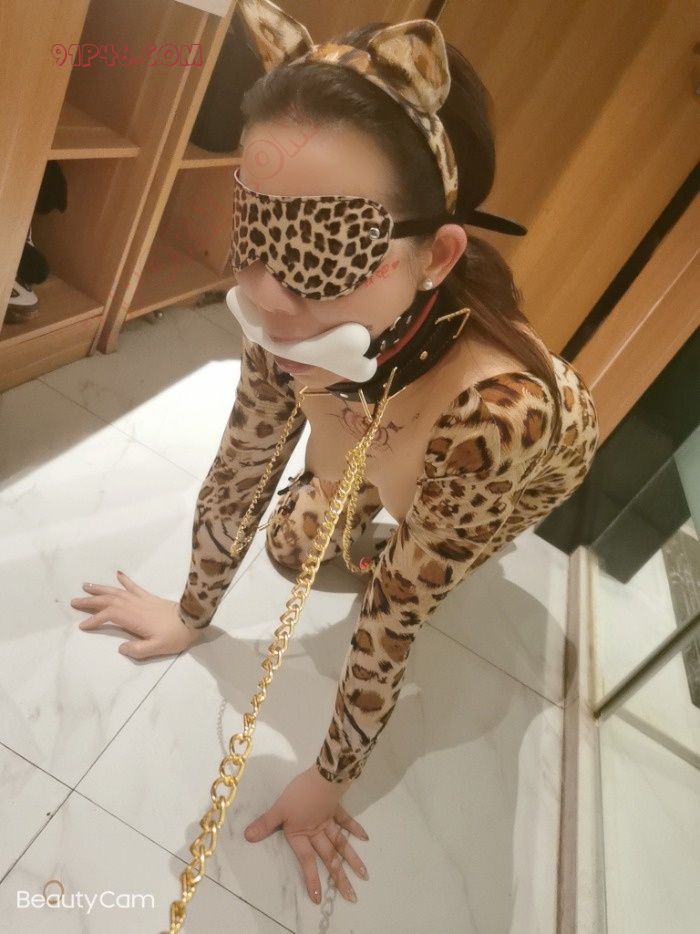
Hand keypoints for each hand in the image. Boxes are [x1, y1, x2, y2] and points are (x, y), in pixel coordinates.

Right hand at [71, 570, 201, 658]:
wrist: (193, 619)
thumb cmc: (175, 636)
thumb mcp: (157, 648)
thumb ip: (137, 650)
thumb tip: (121, 648)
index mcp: (133, 618)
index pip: (108, 616)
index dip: (94, 620)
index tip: (82, 625)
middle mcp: (134, 606)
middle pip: (108, 601)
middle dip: (90, 601)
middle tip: (74, 601)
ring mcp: (141, 599)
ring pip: (117, 592)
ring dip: (101, 589)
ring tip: (86, 586)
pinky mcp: (149, 597)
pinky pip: (134, 586)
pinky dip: (125, 580)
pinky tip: (118, 574)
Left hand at [244, 765, 369, 904]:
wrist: (323, 776)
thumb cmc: (299, 793)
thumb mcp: (279, 808)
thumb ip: (265, 823)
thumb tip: (247, 837)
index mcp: (303, 834)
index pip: (307, 861)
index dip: (312, 879)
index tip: (318, 898)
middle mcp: (318, 832)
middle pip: (330, 857)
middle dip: (339, 877)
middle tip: (352, 896)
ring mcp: (329, 821)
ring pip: (341, 844)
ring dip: (352, 860)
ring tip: (364, 875)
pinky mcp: (336, 809)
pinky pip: (347, 821)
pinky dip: (355, 828)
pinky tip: (365, 838)